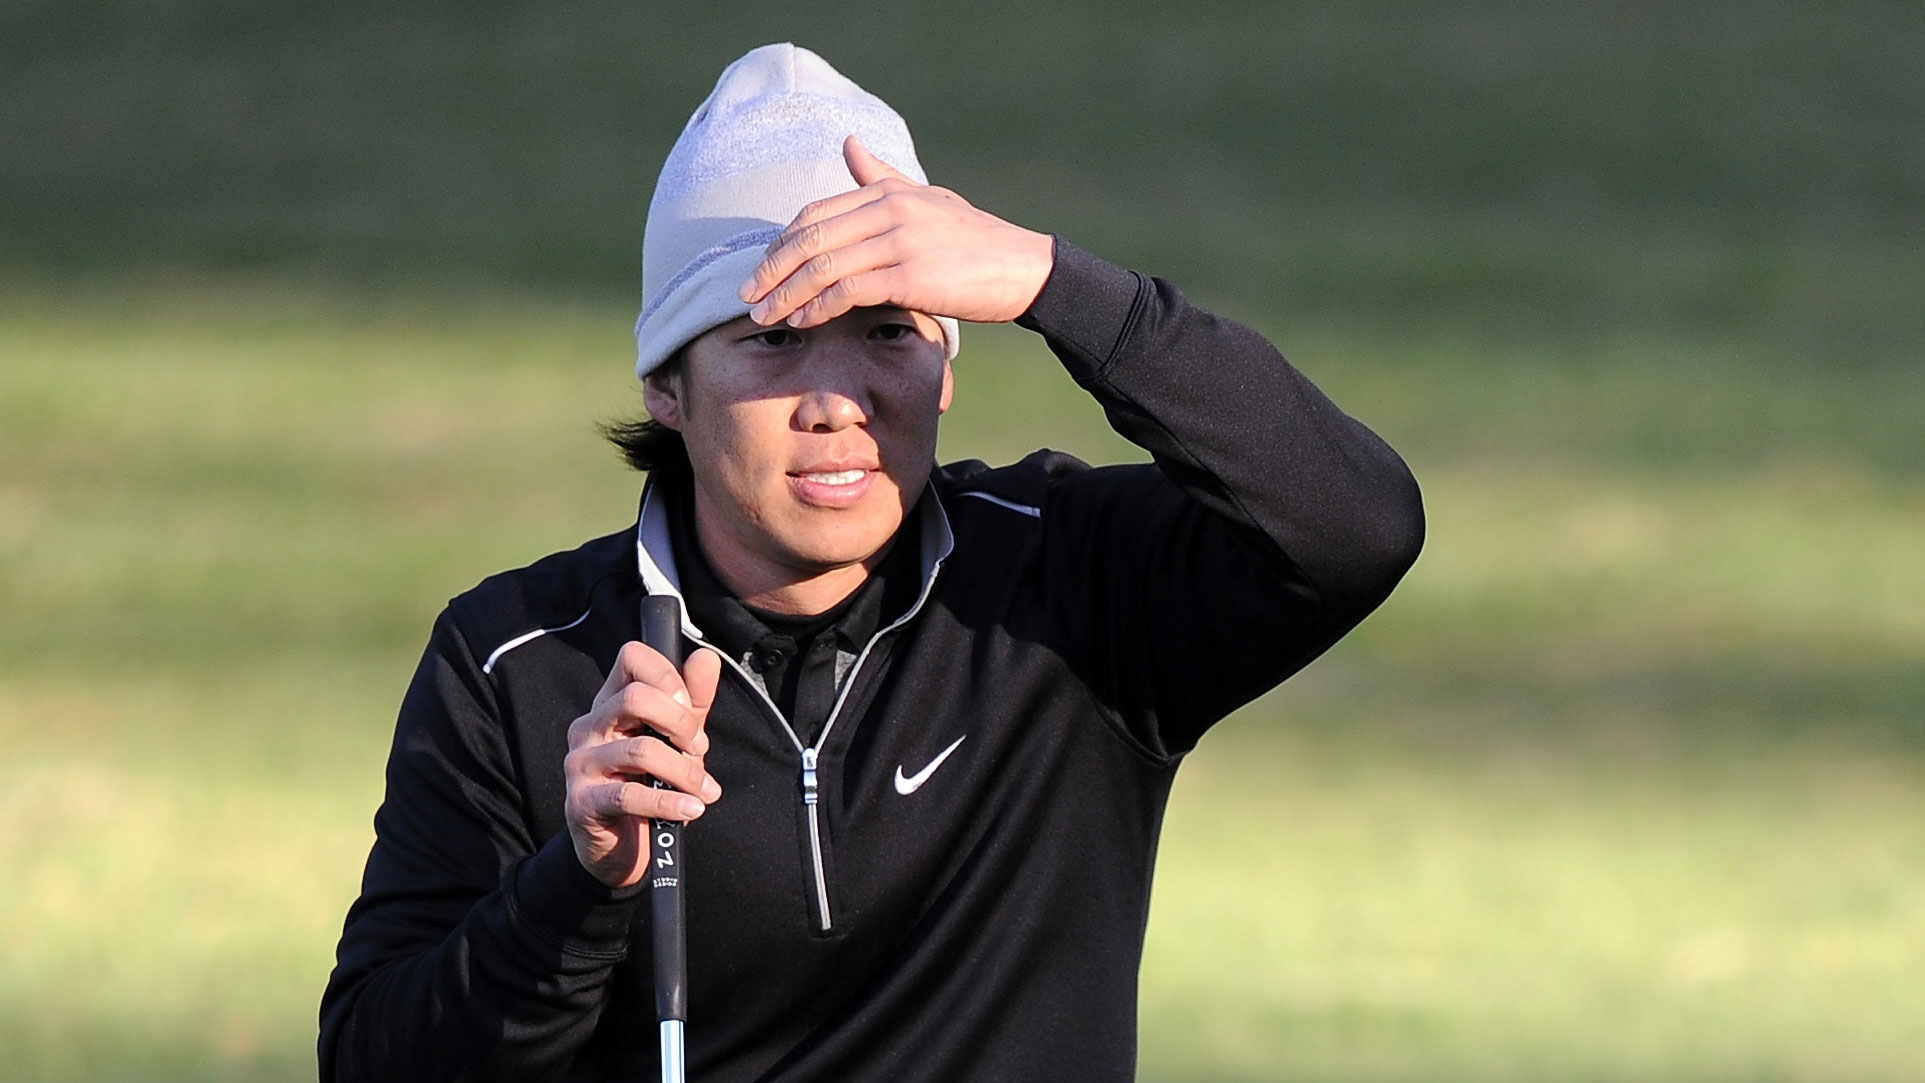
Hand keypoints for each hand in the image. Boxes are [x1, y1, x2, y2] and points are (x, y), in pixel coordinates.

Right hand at [563, 641, 722, 888]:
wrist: (622, 849)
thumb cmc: (649, 785)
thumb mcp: (677, 739)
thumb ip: (693, 701)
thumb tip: (706, 657)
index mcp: (610, 703)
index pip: (632, 658)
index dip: (668, 677)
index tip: (690, 709)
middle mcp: (590, 727)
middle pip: (636, 698)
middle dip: (682, 723)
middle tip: (699, 749)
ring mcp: (581, 764)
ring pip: (641, 750)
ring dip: (685, 771)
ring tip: (703, 790)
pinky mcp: (582, 802)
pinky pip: (630, 795)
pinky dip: (670, 803)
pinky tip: (691, 809)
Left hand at [739, 134, 1054, 328]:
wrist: (1023, 268)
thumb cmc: (973, 239)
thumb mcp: (926, 198)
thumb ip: (881, 176)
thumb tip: (848, 144)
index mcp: (887, 191)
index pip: (814, 214)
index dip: (780, 244)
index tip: (760, 271)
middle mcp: (889, 209)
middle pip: (809, 238)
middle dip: (771, 270)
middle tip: (747, 297)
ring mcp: (900, 241)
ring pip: (823, 267)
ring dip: (786, 294)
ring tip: (766, 316)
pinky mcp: (911, 276)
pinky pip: (849, 291)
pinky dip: (819, 307)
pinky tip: (803, 321)